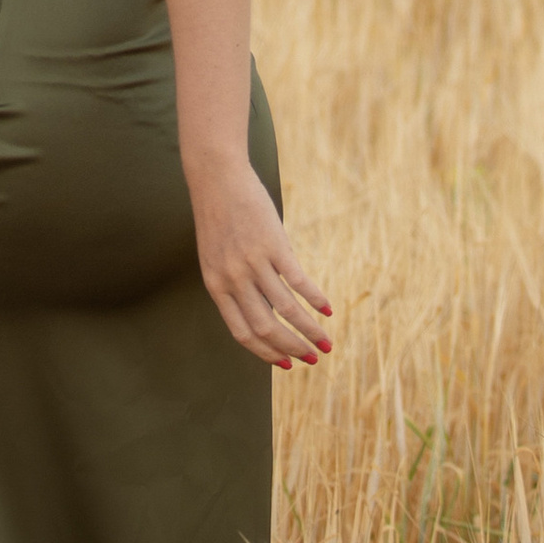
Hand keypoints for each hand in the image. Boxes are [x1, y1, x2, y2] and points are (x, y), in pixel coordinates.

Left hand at [188, 158, 332, 368]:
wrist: (217, 178)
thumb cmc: (218, 218)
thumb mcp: (216, 258)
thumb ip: (234, 285)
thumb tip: (262, 310)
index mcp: (216, 287)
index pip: (243, 334)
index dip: (266, 353)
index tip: (286, 364)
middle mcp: (233, 280)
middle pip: (267, 328)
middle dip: (292, 349)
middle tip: (313, 359)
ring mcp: (253, 263)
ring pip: (286, 310)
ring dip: (310, 331)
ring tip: (326, 343)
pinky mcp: (273, 245)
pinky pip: (298, 282)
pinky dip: (314, 299)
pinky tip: (327, 309)